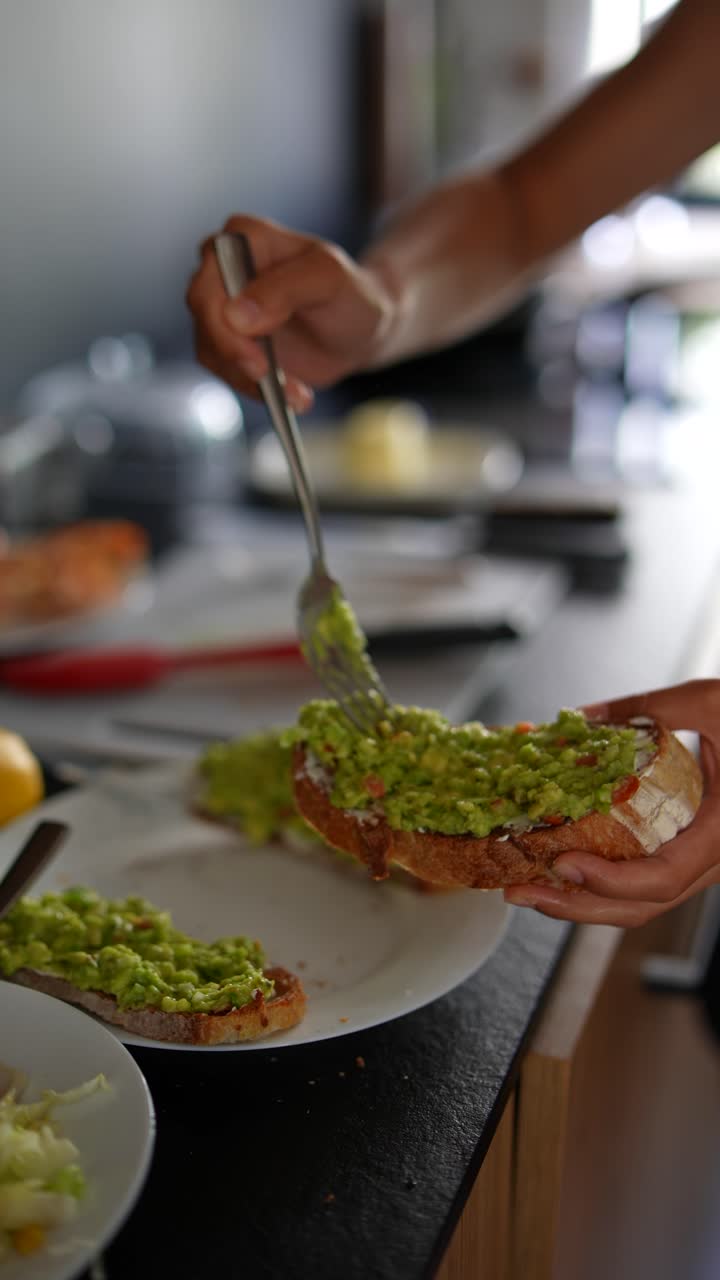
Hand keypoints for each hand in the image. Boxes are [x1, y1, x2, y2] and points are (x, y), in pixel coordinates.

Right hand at [185, 215, 395, 409]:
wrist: (361, 332)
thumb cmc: (349, 294)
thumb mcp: (330, 281)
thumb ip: (285, 289)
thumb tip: (236, 315)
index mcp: (246, 236)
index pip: (212, 268)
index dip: (223, 310)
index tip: (253, 345)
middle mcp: (225, 269)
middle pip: (203, 309)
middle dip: (233, 350)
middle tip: (265, 376)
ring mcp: (223, 309)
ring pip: (211, 347)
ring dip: (250, 379)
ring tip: (298, 394)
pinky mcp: (230, 345)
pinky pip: (227, 371)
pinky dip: (257, 390)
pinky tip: (294, 395)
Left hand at [504, 679, 719, 925]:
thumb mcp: (711, 701)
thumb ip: (648, 707)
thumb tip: (584, 716)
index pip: (662, 878)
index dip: (610, 881)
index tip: (565, 864)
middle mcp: (716, 859)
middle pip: (642, 906)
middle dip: (576, 906)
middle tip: (518, 890)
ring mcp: (704, 861)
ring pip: (643, 902)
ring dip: (583, 900)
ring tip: (528, 886)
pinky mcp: (693, 853)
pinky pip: (647, 880)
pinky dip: (603, 880)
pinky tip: (563, 864)